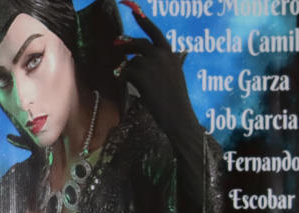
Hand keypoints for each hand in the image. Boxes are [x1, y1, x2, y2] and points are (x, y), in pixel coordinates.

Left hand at [115, 4, 203, 142]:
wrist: (177, 114)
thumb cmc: (176, 97)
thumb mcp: (178, 73)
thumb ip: (176, 60)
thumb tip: (182, 52)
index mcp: (171, 53)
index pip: (155, 32)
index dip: (144, 21)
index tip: (134, 11)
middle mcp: (162, 55)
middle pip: (138, 44)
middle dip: (126, 45)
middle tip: (116, 44)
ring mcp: (151, 64)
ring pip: (131, 61)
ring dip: (128, 71)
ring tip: (134, 82)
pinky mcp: (141, 75)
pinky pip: (124, 72)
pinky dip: (123, 79)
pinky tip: (128, 87)